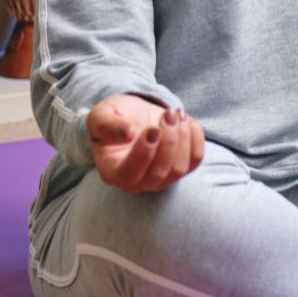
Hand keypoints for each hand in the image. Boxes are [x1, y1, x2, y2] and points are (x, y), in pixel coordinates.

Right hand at [86, 93, 205, 193]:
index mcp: (112, 171)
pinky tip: (186, 120)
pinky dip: (196, 139)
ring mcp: (160, 179)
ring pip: (179, 169)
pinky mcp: (180, 168)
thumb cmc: (113, 118)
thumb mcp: (101, 116)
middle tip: (169, 115)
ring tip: (176, 114)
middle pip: (158, 174)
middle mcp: (136, 182)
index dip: (144, 153)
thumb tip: (127, 134)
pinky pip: (195, 160)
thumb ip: (107, 125)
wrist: (133, 116)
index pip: (129, 174)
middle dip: (168, 142)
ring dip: (183, 138)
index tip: (153, 128)